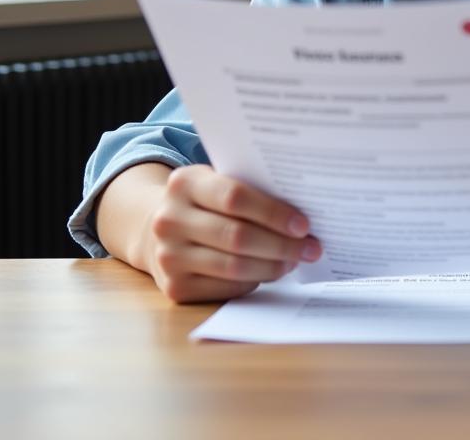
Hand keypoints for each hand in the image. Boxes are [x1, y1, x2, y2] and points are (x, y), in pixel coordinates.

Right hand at [142, 164, 321, 303]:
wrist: (158, 229)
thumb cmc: (205, 201)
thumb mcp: (217, 182)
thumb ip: (249, 188)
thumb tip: (302, 211)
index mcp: (185, 183)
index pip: (235, 197)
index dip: (273, 212)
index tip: (303, 224)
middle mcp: (169, 220)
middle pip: (237, 236)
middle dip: (282, 244)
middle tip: (312, 248)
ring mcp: (168, 256)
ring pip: (234, 266)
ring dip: (273, 266)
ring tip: (295, 261)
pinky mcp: (174, 287)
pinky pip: (226, 288)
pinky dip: (255, 281)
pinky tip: (271, 272)